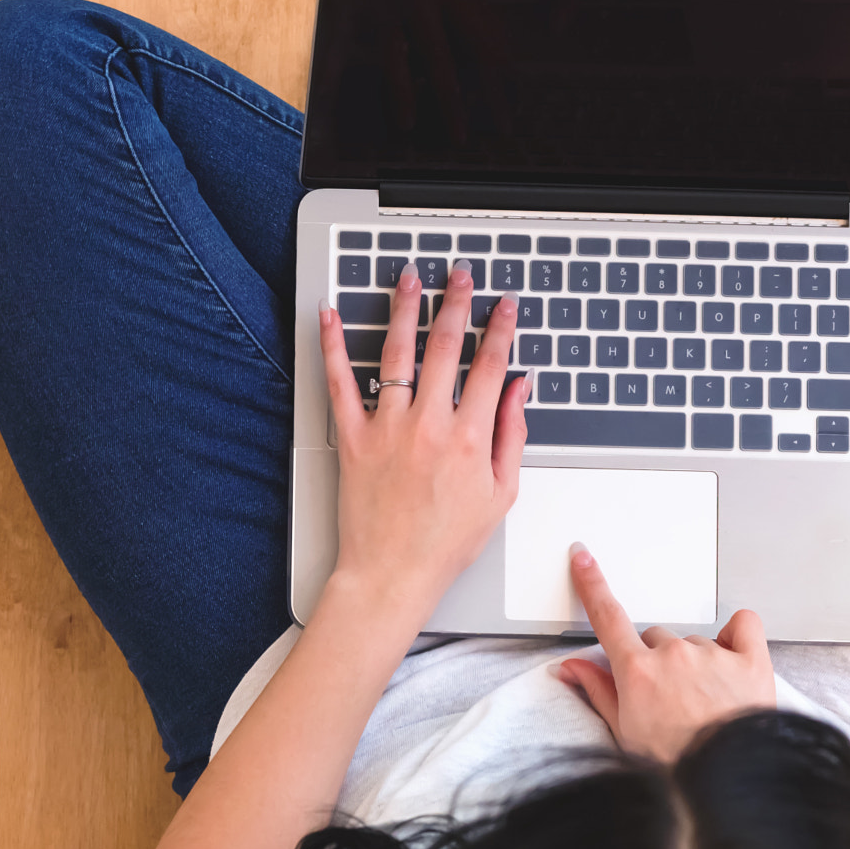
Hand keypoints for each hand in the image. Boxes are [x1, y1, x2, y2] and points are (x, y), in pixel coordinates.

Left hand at [319, 260, 526, 617]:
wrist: (392, 573)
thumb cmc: (445, 542)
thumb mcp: (500, 494)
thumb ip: (512, 435)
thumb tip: (519, 389)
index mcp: (470, 438)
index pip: (490, 366)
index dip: (501, 328)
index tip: (505, 304)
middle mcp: (429, 426)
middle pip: (446, 348)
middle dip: (456, 303)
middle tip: (460, 275)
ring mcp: (388, 429)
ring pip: (397, 355)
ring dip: (403, 309)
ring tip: (407, 278)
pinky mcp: (353, 439)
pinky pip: (339, 383)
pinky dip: (331, 346)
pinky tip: (330, 314)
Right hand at [554, 545, 775, 760]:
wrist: (726, 785)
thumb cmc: (676, 767)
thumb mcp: (624, 733)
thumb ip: (597, 691)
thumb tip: (570, 668)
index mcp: (637, 671)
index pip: (607, 616)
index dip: (592, 584)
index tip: (583, 558)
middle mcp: (673, 655)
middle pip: (654, 638)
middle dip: (656, 660)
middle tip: (667, 697)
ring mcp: (713, 655)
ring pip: (694, 641)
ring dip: (695, 661)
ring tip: (704, 702)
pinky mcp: (751, 662)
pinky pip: (743, 625)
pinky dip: (737, 635)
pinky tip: (732, 659)